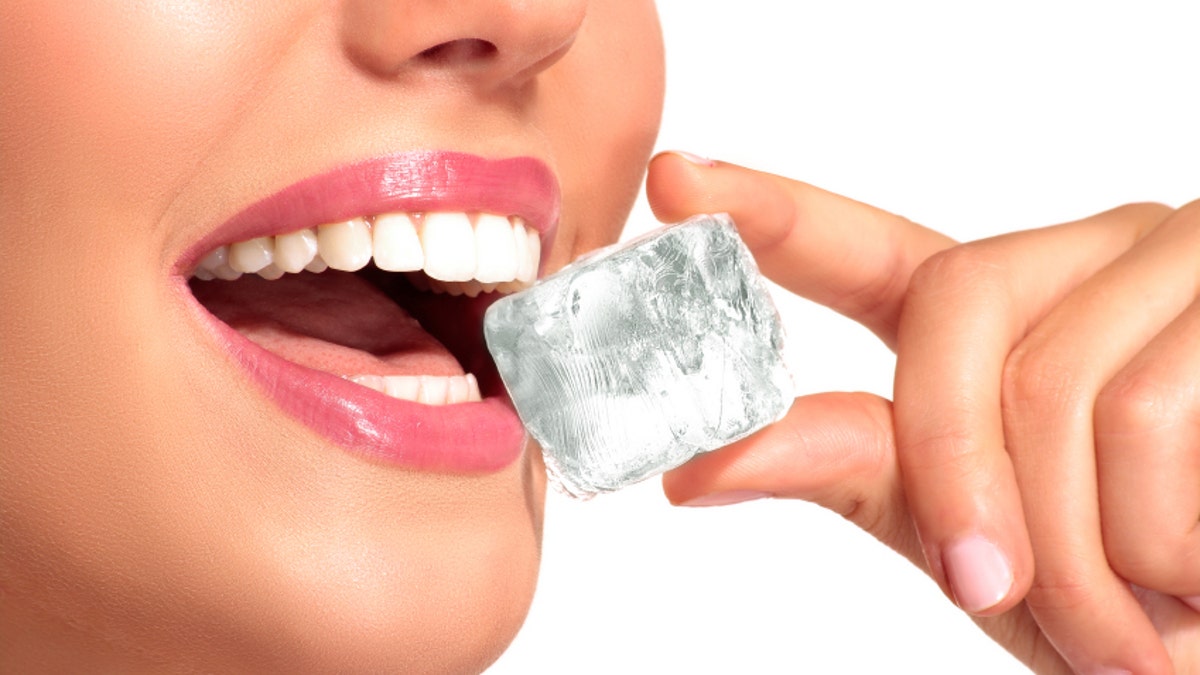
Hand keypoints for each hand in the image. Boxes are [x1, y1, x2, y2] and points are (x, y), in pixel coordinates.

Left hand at [645, 151, 1199, 672]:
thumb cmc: (1133, 604)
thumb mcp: (983, 543)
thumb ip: (867, 473)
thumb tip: (700, 461)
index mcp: (1006, 320)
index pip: (870, 251)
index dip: (773, 215)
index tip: (675, 179)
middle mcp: (1083, 263)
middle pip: (950, 314)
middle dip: (955, 473)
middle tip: (992, 590)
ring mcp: (1174, 263)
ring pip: (1056, 387)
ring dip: (1079, 556)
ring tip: (1135, 625)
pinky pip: (1149, 418)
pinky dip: (1158, 546)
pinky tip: (1197, 576)